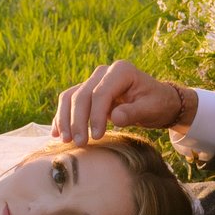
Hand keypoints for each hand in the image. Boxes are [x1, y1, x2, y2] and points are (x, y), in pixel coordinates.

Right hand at [52, 61, 187, 144]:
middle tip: (79, 143)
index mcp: (121, 71)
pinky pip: (69, 102)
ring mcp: (93, 80)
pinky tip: (57, 133)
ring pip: (70, 97)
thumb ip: (133, 112)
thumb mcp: (151, 109)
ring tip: (65, 140)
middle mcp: (104, 72)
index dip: (95, 115)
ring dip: (65, 119)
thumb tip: (115, 118)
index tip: (96, 136)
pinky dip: (62, 117)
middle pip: (82, 95)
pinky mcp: (87, 92)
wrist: (157, 101)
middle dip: (78, 120)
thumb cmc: (156, 104)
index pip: (100, 93)